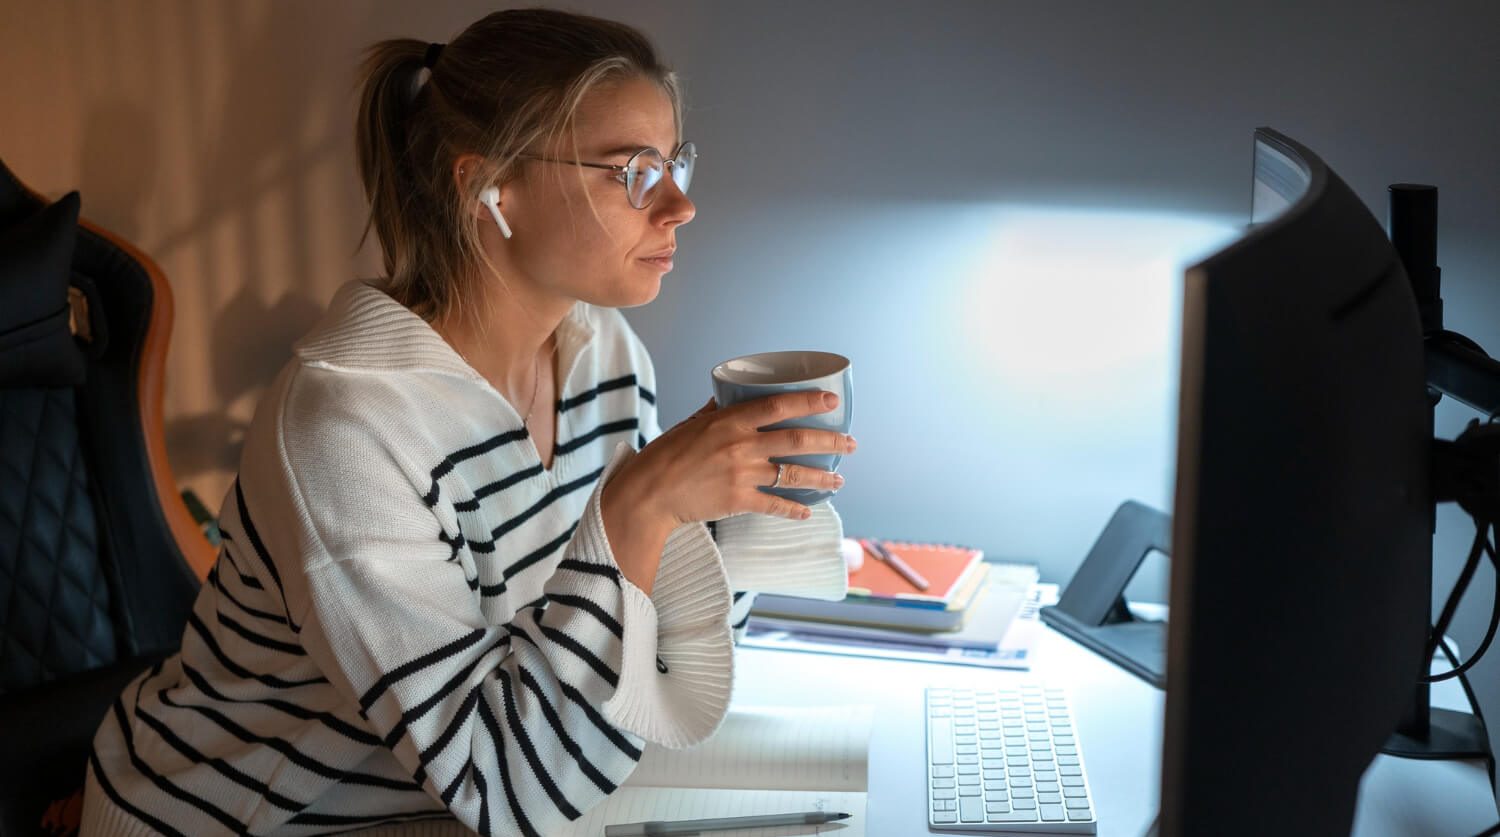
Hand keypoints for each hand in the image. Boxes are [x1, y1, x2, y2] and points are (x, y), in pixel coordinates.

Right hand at [600, 390, 853, 593]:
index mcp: (729, 421)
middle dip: (829, 442)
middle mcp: (740, 445)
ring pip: (792, 474)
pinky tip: (807, 512)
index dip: (808, 403)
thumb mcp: (690, 423)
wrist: (648, 493)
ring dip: (821, 477)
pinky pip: (774, 505)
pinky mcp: (738, 500)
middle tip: (850, 443)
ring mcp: (741, 474)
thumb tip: (733, 396)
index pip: (777, 406)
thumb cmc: (665, 455)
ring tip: (839, 478)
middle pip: (796, 441)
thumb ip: (716, 411)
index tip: (831, 403)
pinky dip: (793, 510)